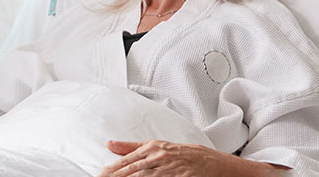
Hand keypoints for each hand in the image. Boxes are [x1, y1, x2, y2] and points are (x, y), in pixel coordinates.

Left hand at [97, 140, 285, 176]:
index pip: (125, 163)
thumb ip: (134, 147)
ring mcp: (169, 170)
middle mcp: (159, 158)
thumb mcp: (162, 147)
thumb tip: (109, 144)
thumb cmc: (193, 157)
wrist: (222, 165)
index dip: (110, 172)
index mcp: (153, 148)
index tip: (97, 176)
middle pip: (130, 172)